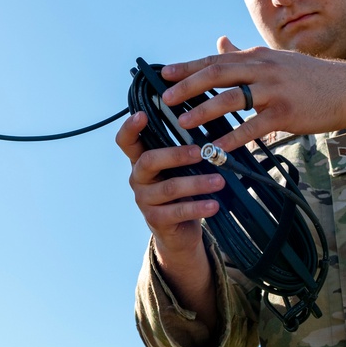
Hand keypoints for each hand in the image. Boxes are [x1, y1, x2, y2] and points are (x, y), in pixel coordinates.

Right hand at [115, 111, 224, 259]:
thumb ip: (184, 152)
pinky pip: (178, 211)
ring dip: (197, 183)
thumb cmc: (181, 191)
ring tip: (219, 181)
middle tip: (200, 152)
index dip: (129, 127)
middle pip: (149, 161)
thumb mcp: (179, 169)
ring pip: (169, 187)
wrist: (178, 232)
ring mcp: (144, 199)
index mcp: (141, 161)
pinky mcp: (156, 219)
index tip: (142, 114)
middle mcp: (138, 178)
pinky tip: (214, 205)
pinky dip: (198, 207)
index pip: (126, 141)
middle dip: (175, 155)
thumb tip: (210, 135)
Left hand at [159, 36, 345, 150]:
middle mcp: (263, 69)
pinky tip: (216, 148)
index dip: (187, 67)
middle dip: (188, 85)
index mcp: (257, 57)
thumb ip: (244, 54)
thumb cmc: (308, 77)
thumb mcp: (275, 59)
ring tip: (184, 123)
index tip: (163, 75)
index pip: (215, 59)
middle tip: (166, 99)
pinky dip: (232, 137)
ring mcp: (275, 90)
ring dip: (205, 111)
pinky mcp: (286, 113)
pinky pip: (253, 127)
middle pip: (218, 73)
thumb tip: (219, 40)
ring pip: (232, 98)